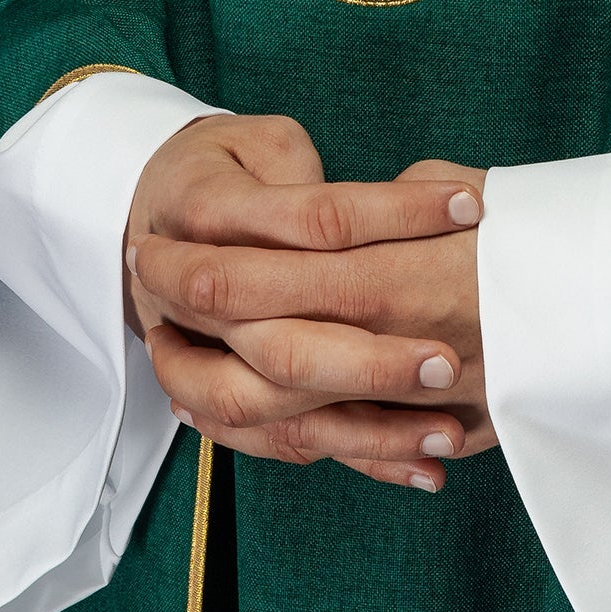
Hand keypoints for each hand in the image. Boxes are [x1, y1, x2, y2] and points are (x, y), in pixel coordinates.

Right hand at [128, 123, 492, 493]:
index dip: (392, 213)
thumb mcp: (257, 143)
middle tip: (450, 362)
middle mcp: (195, 294)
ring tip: (449, 432)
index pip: (313, 217)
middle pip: (282, 343)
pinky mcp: (216, 397)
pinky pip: (278, 442)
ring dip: (365, 430)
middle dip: (369, 361)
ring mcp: (198, 354)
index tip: (467, 209)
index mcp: (207, 211)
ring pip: (273, 409)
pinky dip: (352, 458)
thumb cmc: (222, 170)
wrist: (144, 221)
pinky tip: (422, 468)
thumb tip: (386, 200)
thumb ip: (306, 171)